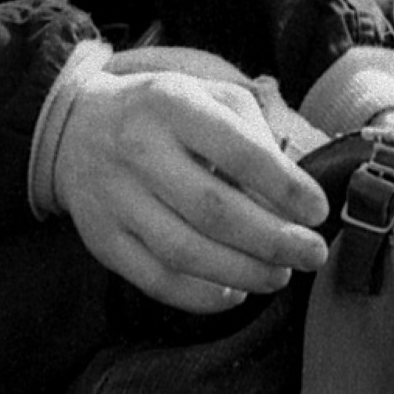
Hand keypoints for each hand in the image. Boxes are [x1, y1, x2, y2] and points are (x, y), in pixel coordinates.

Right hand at [51, 66, 328, 312]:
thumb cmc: (161, 113)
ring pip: (186, 252)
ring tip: (280, 276)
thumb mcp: (205, 96)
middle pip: (214, 210)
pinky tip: (234, 292)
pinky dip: (202, 297)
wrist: (75, 129)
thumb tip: (294, 190)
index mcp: (171, 104)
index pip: (237, 149)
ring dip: (243, 272)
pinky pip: (157, 281)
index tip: (318, 210)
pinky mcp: (103, 241)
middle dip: (274, 240)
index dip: (284, 185)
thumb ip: (252, 133)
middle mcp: (139, 150)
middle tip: (312, 254)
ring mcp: (116, 200)